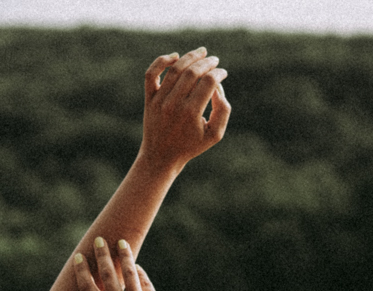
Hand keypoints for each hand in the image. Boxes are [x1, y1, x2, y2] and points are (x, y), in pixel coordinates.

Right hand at [73, 238, 177, 290]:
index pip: (88, 288)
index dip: (82, 271)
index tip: (79, 257)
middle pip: (107, 274)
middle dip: (101, 255)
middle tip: (98, 239)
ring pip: (128, 271)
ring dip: (123, 254)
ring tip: (120, 241)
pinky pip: (143, 280)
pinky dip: (138, 271)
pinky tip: (135, 265)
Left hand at [138, 48, 230, 172]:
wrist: (162, 157)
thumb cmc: (191, 146)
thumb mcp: (214, 135)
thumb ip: (223, 111)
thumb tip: (218, 88)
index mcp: (191, 113)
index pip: (208, 82)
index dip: (218, 73)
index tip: (223, 73)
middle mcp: (174, 104)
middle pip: (192, 72)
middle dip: (207, 62)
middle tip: (215, 60)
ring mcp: (159, 100)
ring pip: (175, 69)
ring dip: (190, 57)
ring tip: (201, 52)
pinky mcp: (149, 99)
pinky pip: (152, 73)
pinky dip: (162, 61)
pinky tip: (175, 57)